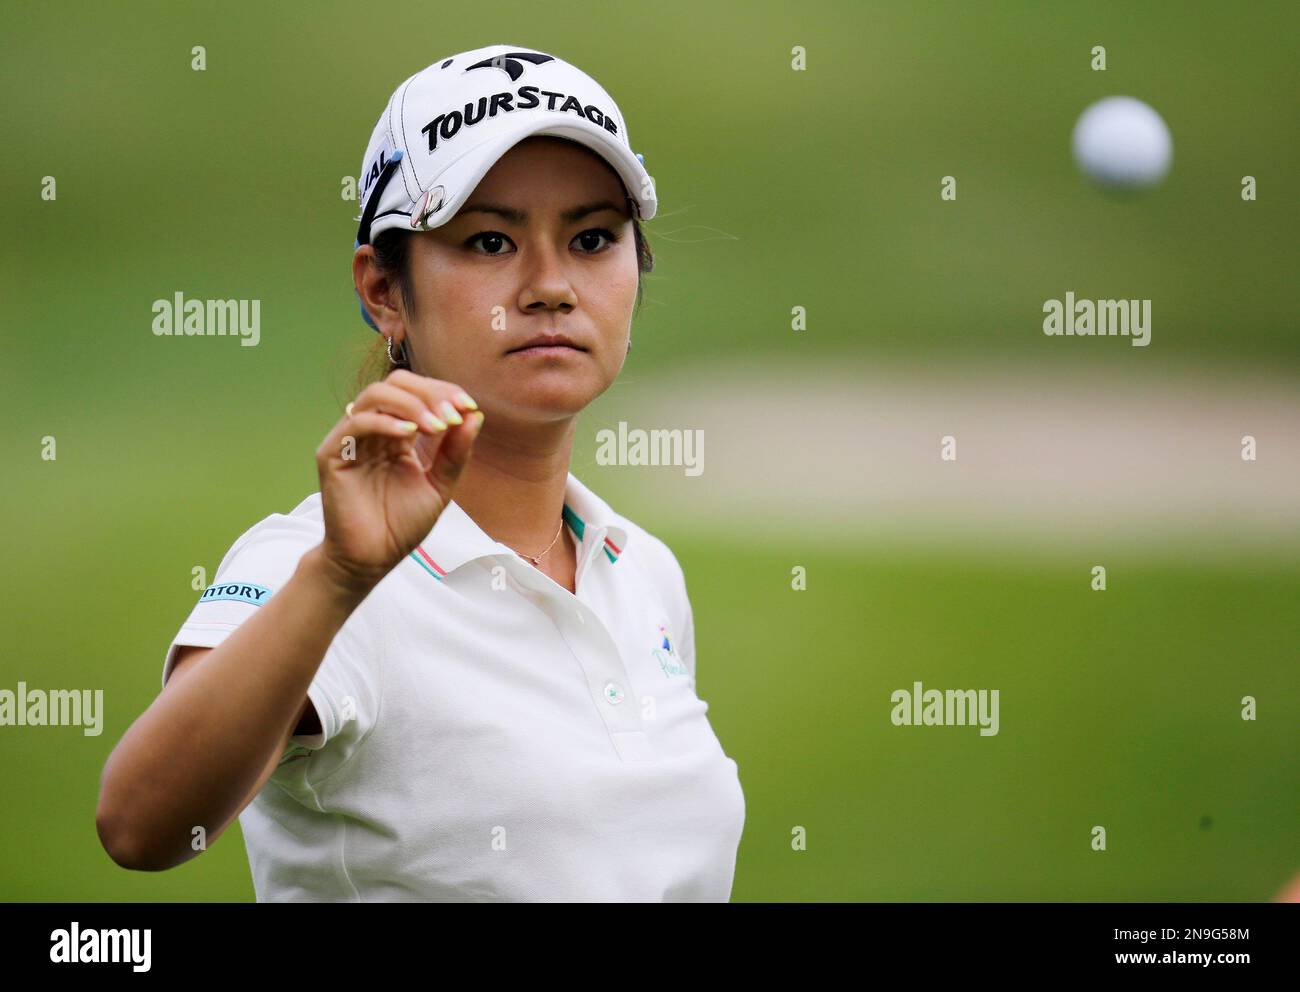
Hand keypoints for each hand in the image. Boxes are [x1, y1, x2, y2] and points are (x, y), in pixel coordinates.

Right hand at [314, 369, 483, 593]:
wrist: (373, 559)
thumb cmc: (402, 525)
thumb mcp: (440, 485)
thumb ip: (456, 452)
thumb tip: (475, 415)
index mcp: (398, 434)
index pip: (417, 393)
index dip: (443, 392)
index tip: (468, 407)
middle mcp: (374, 431)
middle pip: (395, 384)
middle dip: (429, 393)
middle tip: (452, 414)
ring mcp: (351, 440)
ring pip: (375, 396)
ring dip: (410, 404)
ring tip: (436, 425)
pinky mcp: (332, 455)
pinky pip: (355, 424)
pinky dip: (385, 423)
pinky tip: (409, 436)